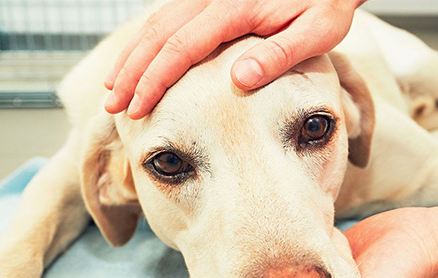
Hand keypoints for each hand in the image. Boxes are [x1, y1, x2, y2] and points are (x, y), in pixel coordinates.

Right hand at [104, 0, 363, 118]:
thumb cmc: (326, 3)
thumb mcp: (316, 31)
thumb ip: (278, 55)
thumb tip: (238, 81)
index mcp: (236, 8)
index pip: (181, 47)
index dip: (154, 79)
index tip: (136, 107)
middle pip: (158, 34)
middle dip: (130, 72)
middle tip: (110, 106)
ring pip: (156, 23)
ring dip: (132, 56)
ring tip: (113, 87)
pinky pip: (168, 17)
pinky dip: (147, 41)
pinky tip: (137, 61)